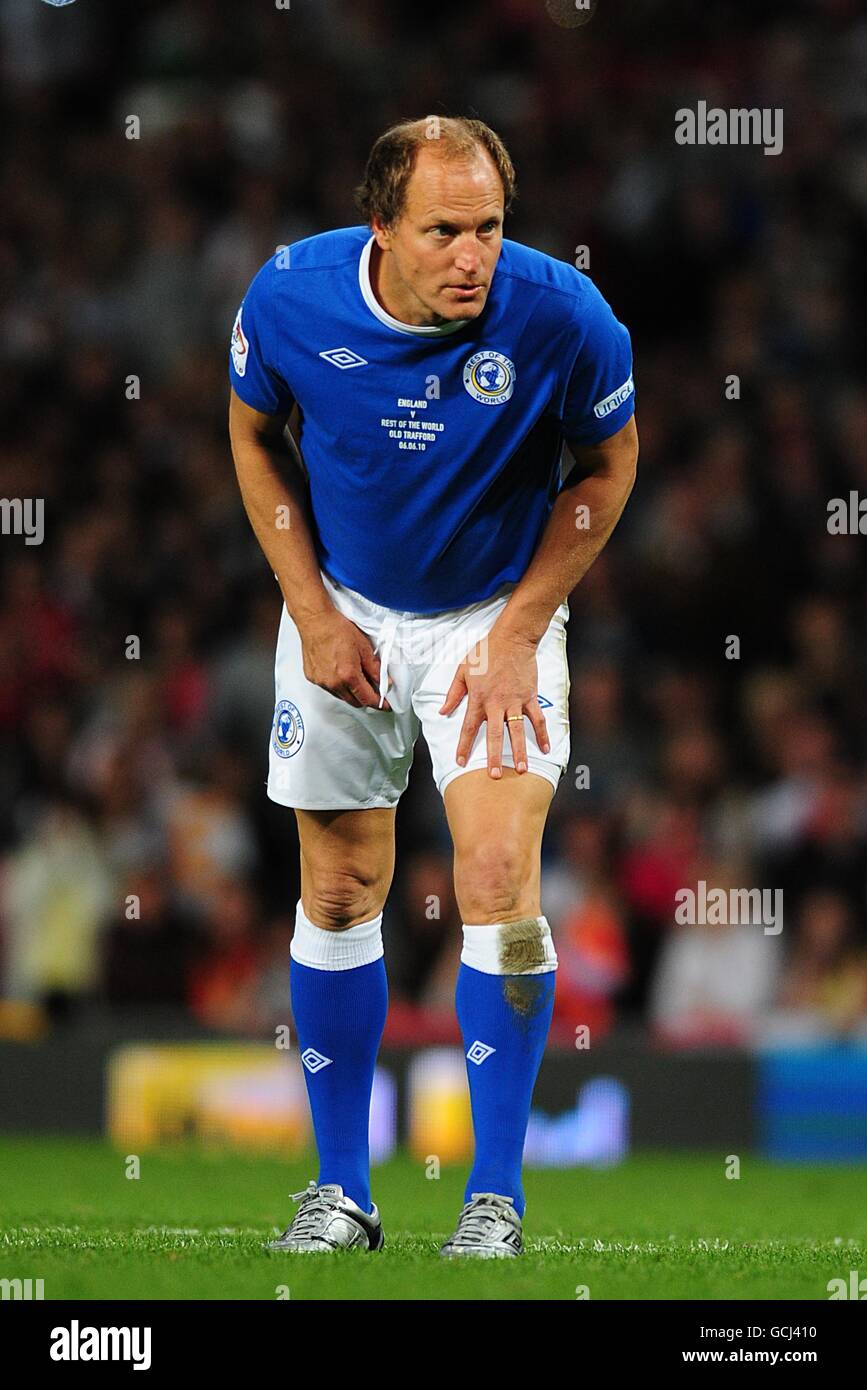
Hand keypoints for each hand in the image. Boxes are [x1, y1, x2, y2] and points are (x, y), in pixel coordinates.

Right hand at [296, 607, 390, 709]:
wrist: (316, 621)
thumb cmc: (337, 629)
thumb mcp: (364, 647)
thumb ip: (375, 668)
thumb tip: (385, 681)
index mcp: (348, 676)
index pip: (367, 698)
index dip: (378, 703)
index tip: (384, 705)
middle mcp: (333, 683)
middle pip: (354, 702)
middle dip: (365, 699)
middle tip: (373, 691)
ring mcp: (321, 682)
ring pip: (341, 696)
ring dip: (350, 692)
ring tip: (355, 678)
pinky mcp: (313, 678)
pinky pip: (328, 688)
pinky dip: (337, 685)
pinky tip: (339, 673)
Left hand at [438, 625, 549, 776]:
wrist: (511, 639)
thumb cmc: (485, 653)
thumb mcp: (462, 671)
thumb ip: (453, 693)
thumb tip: (442, 711)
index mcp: (478, 698)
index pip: (468, 727)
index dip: (463, 746)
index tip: (460, 762)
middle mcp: (496, 703)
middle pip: (494, 735)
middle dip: (494, 757)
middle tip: (495, 776)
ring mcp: (515, 701)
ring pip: (517, 731)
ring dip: (520, 751)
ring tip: (523, 769)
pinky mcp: (530, 696)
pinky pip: (537, 718)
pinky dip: (542, 734)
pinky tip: (546, 748)